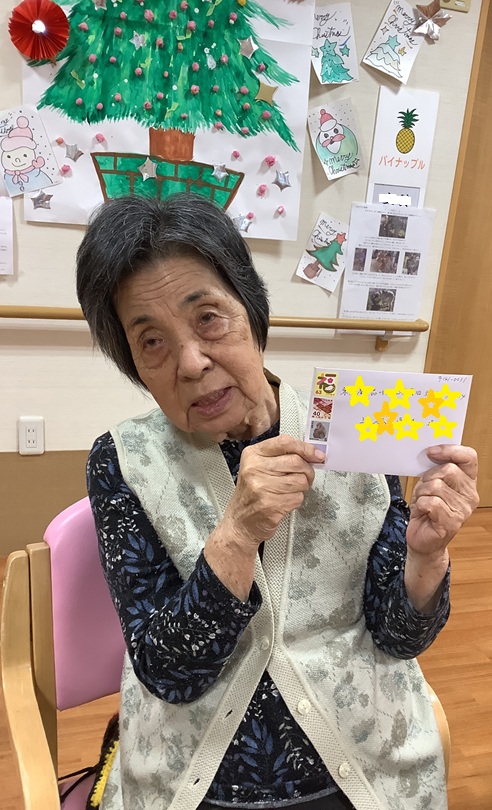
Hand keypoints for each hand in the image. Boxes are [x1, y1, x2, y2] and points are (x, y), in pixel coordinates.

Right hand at [225, 435, 324, 546]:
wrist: (240, 522)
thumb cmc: (252, 494)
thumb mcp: (259, 468)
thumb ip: (282, 456)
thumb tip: (313, 453)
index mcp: (252, 455)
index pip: (285, 442)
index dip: (305, 448)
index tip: (317, 455)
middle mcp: (255, 469)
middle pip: (297, 461)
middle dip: (307, 471)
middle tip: (304, 477)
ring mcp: (261, 487)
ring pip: (301, 480)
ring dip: (302, 488)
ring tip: (289, 491)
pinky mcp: (270, 505)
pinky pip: (298, 497)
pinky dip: (296, 500)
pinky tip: (284, 502)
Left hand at [404, 445, 478, 611]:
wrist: (422, 539)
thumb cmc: (426, 508)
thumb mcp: (430, 483)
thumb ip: (435, 468)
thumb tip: (430, 452)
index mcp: (468, 482)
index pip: (469, 457)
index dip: (450, 450)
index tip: (431, 452)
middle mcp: (470, 495)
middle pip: (448, 470)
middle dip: (428, 477)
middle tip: (423, 489)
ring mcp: (463, 510)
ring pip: (436, 486)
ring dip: (421, 493)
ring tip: (422, 503)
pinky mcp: (452, 522)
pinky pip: (430, 502)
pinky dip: (420, 505)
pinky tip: (423, 512)